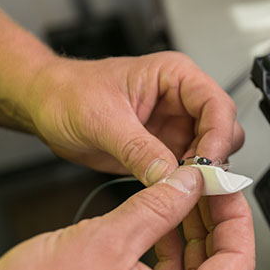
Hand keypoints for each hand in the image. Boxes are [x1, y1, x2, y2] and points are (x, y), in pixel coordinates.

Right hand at [0, 167, 254, 269]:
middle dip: (216, 222)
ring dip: (194, 233)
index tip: (228, 188)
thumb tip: (190, 184)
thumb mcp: (107, 241)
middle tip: (209, 186)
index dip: (237, 218)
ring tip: (188, 195)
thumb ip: (158, 207)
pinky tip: (165, 221)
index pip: (238, 265)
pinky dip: (171, 250)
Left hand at [25, 51, 242, 185]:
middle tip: (195, 181)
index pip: (216, 104)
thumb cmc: (67, 92)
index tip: (208, 163)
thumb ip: (138, 149)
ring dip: (202, 173)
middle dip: (213, 157)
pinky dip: (187, 184)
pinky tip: (174, 193)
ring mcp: (177, 127)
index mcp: (175, 76)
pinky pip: (190, 171)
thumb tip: (169, 177)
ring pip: (213, 154)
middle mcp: (182, 101)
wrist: (45, 106)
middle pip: (224, 130)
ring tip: (181, 188)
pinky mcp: (167, 150)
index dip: (218, 134)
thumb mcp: (101, 118)